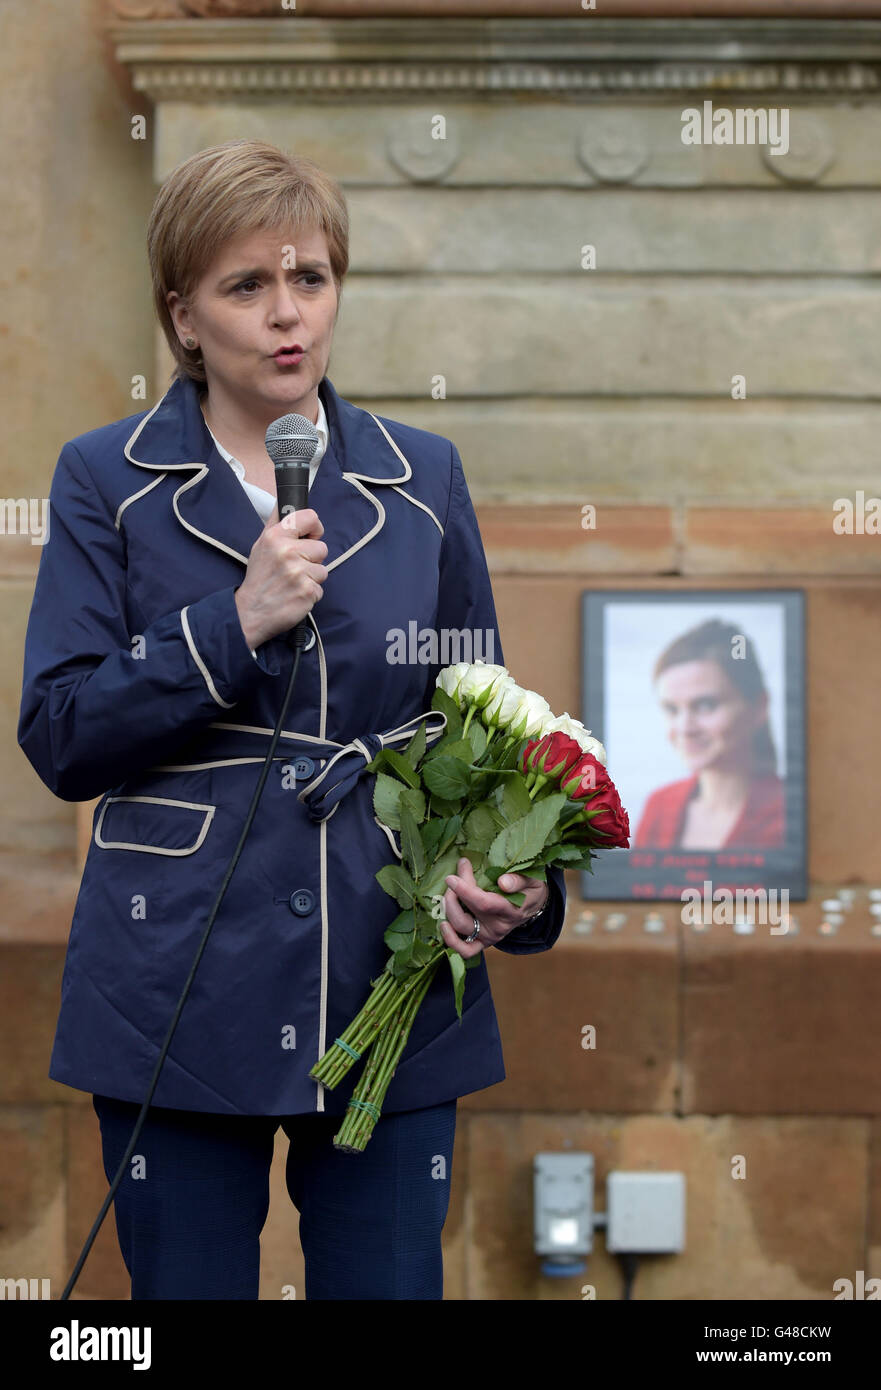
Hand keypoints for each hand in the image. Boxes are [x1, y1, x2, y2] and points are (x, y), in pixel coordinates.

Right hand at [234, 508, 328, 647]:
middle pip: (321, 548)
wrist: (250, 612)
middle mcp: (287, 552)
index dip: (314, 527)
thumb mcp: (261, 545)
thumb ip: (275, 523)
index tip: (310, 536)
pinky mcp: (307, 591)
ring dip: (311, 578)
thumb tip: (283, 500)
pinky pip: (320, 588)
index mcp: (275, 536)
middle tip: (294, 568)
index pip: (310, 517)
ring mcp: (298, 572)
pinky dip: (310, 593)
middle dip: (312, 559)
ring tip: (292, 583)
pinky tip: (294, 595)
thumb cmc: (258, 578)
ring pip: (323, 570)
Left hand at [439, 857, 549, 958]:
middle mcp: (498, 928)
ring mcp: (489, 937)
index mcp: (511, 911)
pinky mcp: (482, 943)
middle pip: (467, 915)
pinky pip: (464, 950)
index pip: (484, 904)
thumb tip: (503, 882)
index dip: (464, 890)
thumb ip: (518, 880)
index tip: (451, 878)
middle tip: (452, 878)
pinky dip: (451, 940)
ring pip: (461, 929)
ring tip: (447, 894)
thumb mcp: (531, 880)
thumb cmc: (529, 889)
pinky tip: (444, 924)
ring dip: (448, 910)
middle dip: (453, 895)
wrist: (533, 906)